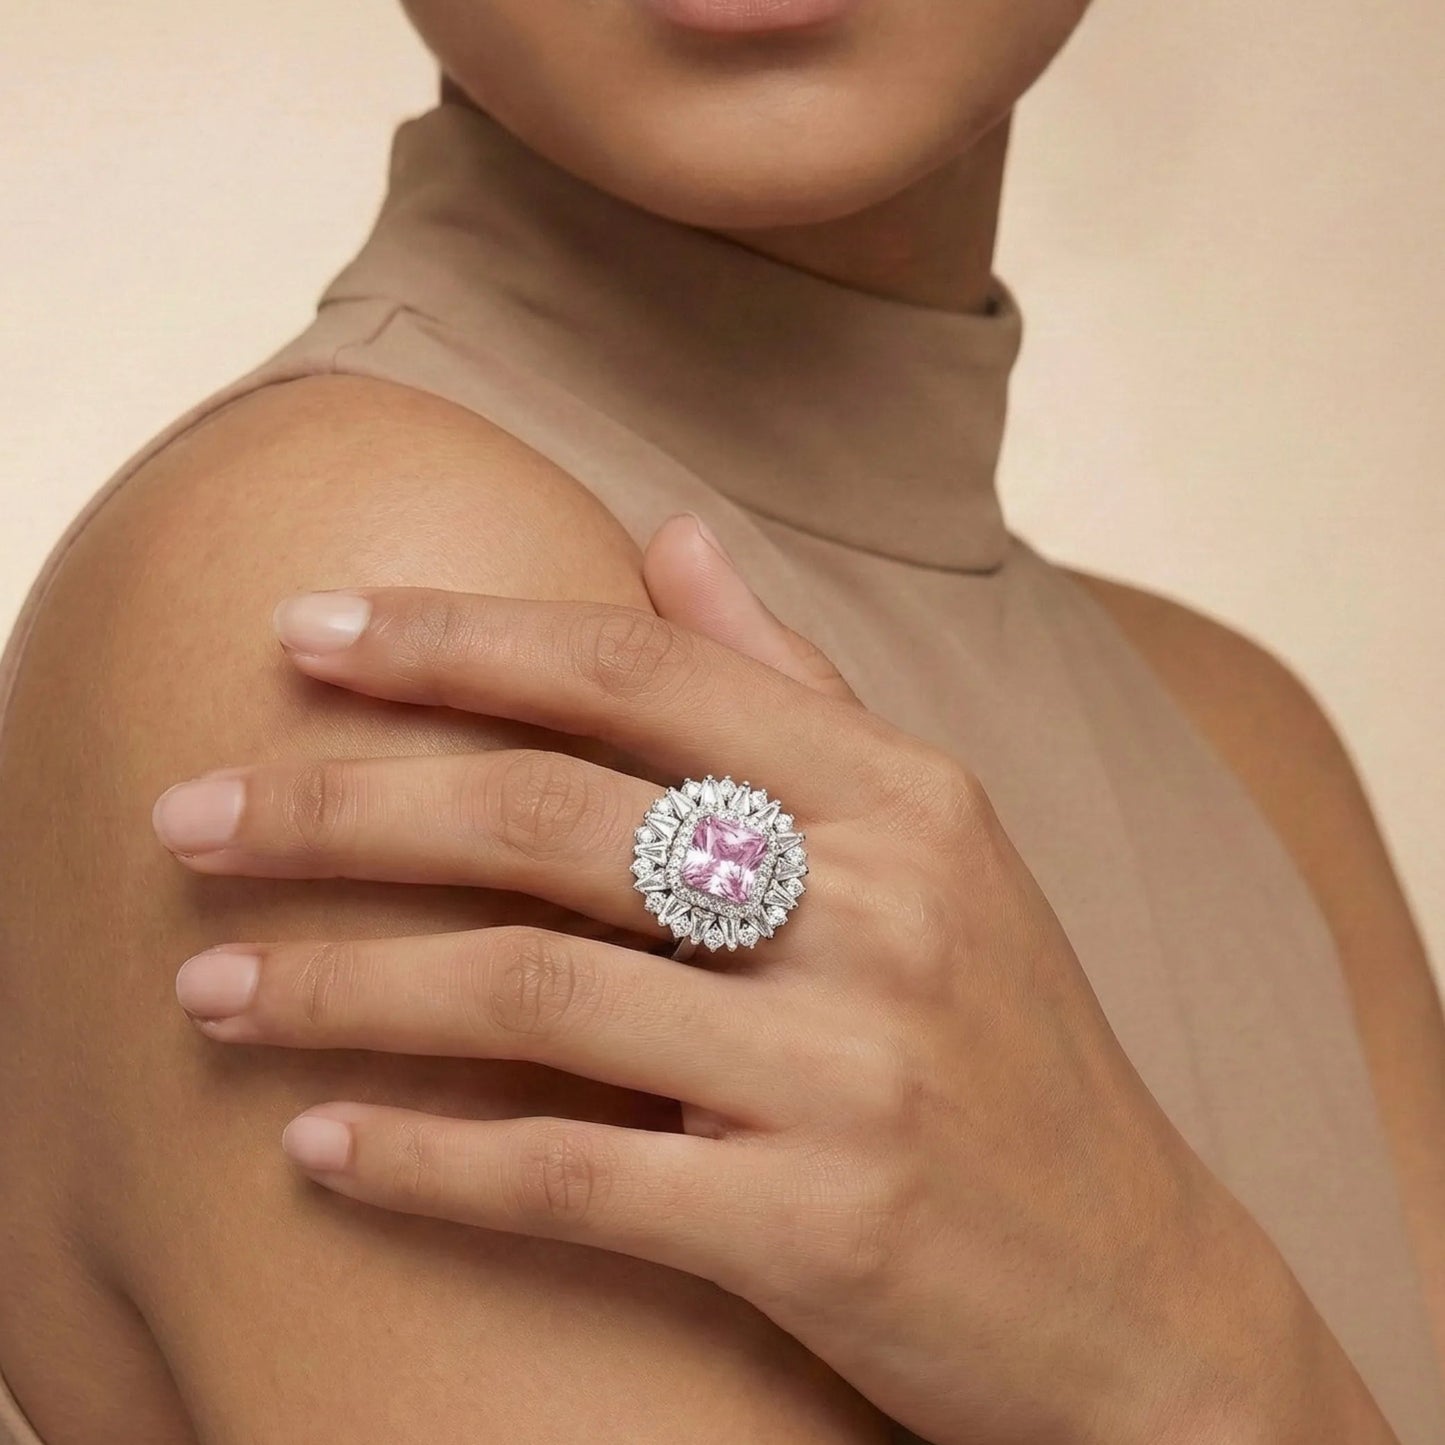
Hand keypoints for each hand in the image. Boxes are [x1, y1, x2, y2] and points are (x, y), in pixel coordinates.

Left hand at [151, 515, 1376, 1444]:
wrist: (1137, 1284)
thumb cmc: (1009, 1043)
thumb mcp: (934, 840)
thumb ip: (794, 685)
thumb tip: (671, 534)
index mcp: (900, 794)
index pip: (636, 675)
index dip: (455, 642)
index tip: (302, 634)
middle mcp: (882, 906)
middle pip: (550, 816)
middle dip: (341, 806)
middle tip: (185, 815)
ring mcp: (853, 1066)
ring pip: (534, 988)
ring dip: (343, 987)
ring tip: (209, 987)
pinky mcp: (822, 1225)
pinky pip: (572, 1175)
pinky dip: (427, 1159)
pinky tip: (320, 1148)